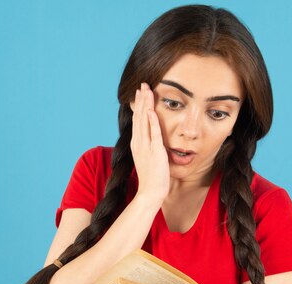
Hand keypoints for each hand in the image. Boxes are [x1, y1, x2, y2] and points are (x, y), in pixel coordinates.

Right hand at [130, 82, 168, 202]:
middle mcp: (139, 142)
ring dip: (146, 105)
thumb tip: (152, 137)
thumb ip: (149, 145)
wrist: (150, 191)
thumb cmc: (152, 176)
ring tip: (146, 90)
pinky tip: (152, 110)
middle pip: (139, 116)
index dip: (139, 105)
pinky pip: (153, 133)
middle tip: (143, 84)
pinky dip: (152, 121)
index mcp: (137, 143)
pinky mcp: (154, 151)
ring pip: (144, 121)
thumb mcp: (148, 157)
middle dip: (141, 99)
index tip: (141, 92)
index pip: (138, 120)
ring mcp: (145, 146)